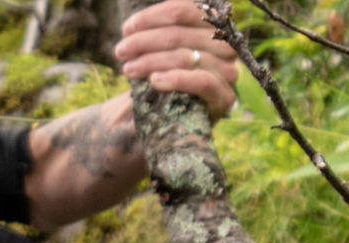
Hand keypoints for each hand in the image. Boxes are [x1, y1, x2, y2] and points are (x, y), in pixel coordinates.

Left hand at [116, 0, 240, 117]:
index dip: (152, 17)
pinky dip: (175, 79)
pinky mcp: (224, 96)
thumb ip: (155, 38)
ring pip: (185, 56)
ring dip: (151, 61)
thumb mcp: (159, 55)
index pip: (183, 10)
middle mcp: (224, 44)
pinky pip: (201, 81)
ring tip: (128, 69)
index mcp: (210, 27)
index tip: (127, 29)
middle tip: (121, 51)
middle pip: (179, 33)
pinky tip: (153, 81)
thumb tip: (131, 30)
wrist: (175, 125)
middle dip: (144, 41)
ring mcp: (227, 70)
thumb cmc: (164, 84)